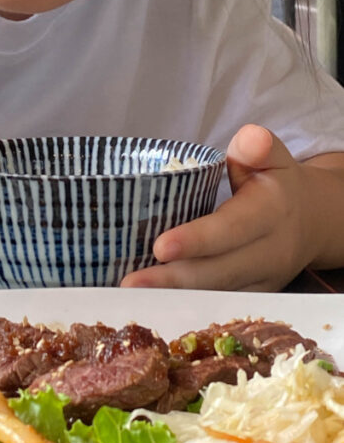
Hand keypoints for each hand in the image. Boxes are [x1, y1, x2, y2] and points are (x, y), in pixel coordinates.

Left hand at [120, 124, 318, 290]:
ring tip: (132, 295)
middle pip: (219, 271)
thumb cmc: (276, 182)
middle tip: (130, 282)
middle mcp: (270, 252)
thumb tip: (251, 138)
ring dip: (173, 297)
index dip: (197, 240)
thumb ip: (258, 147)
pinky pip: (218, 305)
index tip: (160, 246)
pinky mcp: (253, 295)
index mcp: (272, 211)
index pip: (232, 228)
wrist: (312, 221)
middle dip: (173, 279)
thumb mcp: (273, 157)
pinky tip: (150, 302)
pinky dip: (185, 304)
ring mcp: (263, 280)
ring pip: (216, 294)